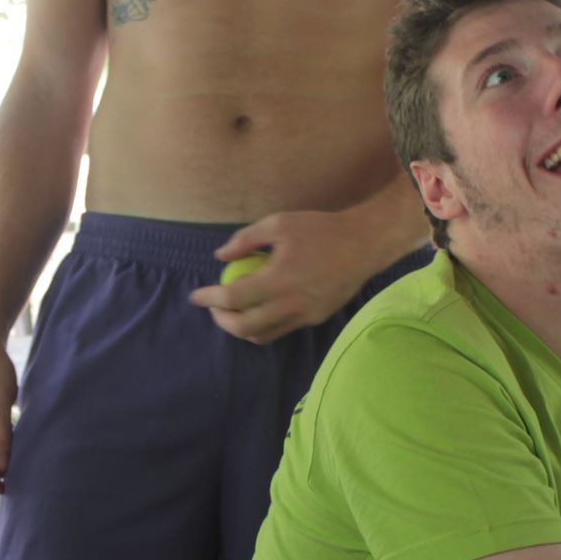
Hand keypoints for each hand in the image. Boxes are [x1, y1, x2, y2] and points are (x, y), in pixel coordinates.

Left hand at [188, 210, 383, 344]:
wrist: (364, 244)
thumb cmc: (320, 229)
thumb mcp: (278, 224)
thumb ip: (245, 240)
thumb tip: (220, 256)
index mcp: (279, 280)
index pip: (233, 298)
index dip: (209, 299)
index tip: (196, 296)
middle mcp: (291, 304)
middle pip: (244, 327)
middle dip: (222, 321)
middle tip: (214, 307)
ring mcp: (305, 316)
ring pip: (262, 335)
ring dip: (242, 327)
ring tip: (233, 311)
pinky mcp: (315, 319)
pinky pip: (281, 330)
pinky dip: (264, 325)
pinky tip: (259, 308)